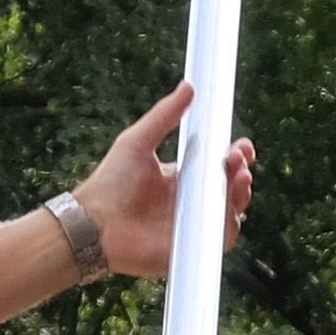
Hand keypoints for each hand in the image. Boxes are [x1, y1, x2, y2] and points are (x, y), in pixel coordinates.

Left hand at [71, 83, 255, 281]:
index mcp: (179, 178)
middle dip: (240, 172)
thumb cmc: (111, 182)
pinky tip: (229, 210)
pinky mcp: (189, 248)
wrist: (94, 223)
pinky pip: (219, 240)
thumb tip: (189, 86)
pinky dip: (229, 226)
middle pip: (227, 188)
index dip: (233, 156)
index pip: (215, 166)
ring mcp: (190, 226)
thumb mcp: (138, 141)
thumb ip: (165, 115)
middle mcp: (188, 202)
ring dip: (239, 195)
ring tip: (239, 178)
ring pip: (228, 213)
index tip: (242, 145)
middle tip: (239, 159)